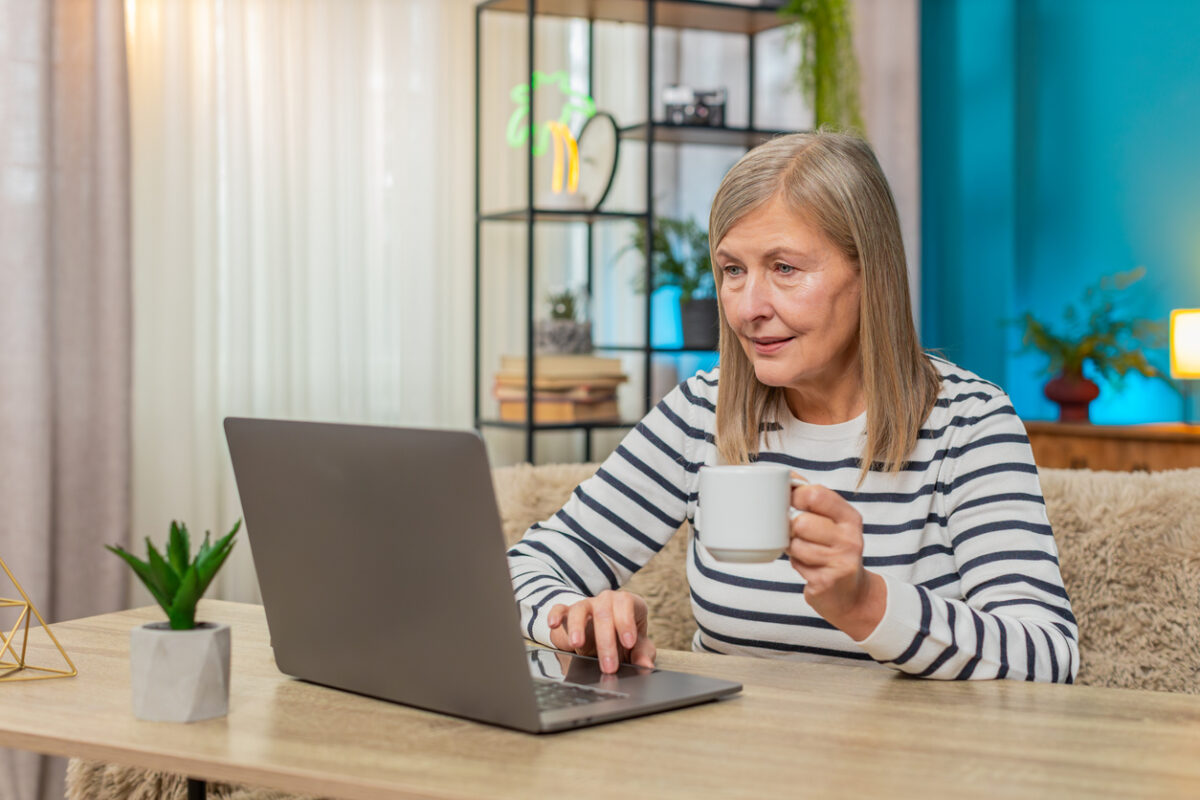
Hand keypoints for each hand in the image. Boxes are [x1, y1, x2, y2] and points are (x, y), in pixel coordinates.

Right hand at [546, 590, 656, 673]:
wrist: (606, 634)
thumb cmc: (625, 639)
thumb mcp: (638, 646)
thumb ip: (642, 653)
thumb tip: (646, 665)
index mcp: (627, 603)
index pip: (626, 603)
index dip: (626, 621)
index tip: (628, 643)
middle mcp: (606, 600)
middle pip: (604, 612)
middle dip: (606, 641)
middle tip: (609, 666)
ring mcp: (586, 605)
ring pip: (580, 608)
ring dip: (578, 626)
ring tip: (578, 644)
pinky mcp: (568, 612)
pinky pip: (559, 608)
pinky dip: (555, 615)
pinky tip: (553, 624)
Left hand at [787, 482, 885, 640]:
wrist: (853, 595)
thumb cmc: (835, 551)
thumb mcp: (832, 522)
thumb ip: (812, 498)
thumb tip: (786, 475)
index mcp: (850, 518)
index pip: (816, 494)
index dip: (795, 496)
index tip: (791, 502)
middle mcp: (850, 538)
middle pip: (801, 522)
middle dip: (792, 528)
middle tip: (798, 534)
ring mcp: (840, 561)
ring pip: (796, 545)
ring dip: (793, 548)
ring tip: (804, 551)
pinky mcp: (827, 581)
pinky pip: (797, 564)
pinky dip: (797, 564)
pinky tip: (809, 566)